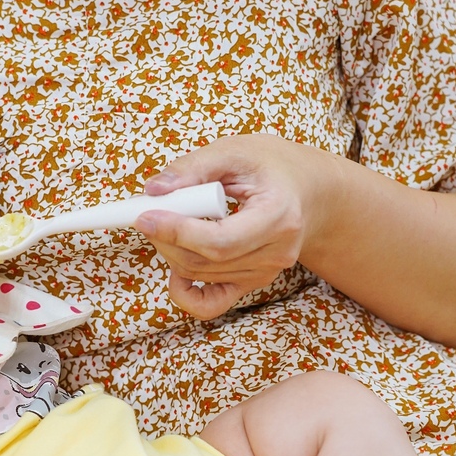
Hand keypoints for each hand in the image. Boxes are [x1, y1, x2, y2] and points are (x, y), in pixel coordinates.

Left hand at [135, 134, 326, 319]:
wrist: (309, 192)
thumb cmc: (274, 166)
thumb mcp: (236, 152)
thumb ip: (194, 167)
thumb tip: (154, 189)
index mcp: (278, 216)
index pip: (220, 241)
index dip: (177, 232)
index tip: (145, 215)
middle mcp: (276, 253)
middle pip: (205, 262)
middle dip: (166, 239)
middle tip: (149, 212)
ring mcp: (265, 273)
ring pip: (200, 275)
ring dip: (171, 251)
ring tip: (170, 221)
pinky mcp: (252, 283)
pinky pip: (209, 304)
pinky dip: (183, 291)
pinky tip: (175, 265)